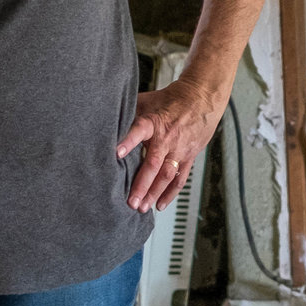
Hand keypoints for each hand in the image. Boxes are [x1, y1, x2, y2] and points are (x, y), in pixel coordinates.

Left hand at [118, 78, 225, 212]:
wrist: (202, 98)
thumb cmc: (171, 100)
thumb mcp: (147, 101)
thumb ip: (128, 113)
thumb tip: (104, 120)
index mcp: (153, 122)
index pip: (139, 131)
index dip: (128, 141)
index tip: (116, 153)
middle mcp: (167, 138)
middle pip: (153, 164)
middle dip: (141, 184)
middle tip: (130, 201)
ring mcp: (179, 149)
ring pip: (166, 175)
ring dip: (154, 193)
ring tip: (142, 207)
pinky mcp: (188, 156)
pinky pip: (180, 178)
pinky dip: (170, 193)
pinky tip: (160, 205)